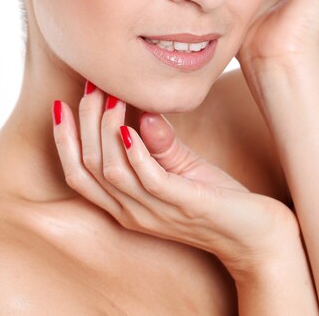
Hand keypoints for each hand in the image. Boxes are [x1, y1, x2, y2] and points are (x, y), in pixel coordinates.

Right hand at [52, 84, 300, 280]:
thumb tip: (139, 108)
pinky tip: (130, 125)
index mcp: (125, 204)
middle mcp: (132, 212)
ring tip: (109, 95)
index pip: (78, 175)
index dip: (64, 140)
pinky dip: (135, 152)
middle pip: (88, 168)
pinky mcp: (183, 205)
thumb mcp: (181, 167)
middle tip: (90, 86)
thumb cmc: (215, 198)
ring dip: (105, 130)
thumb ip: (158, 144)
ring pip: (111, 172)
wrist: (257, 233)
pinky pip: (149, 180)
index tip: (61, 104)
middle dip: (82, 124)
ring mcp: (155, 212)